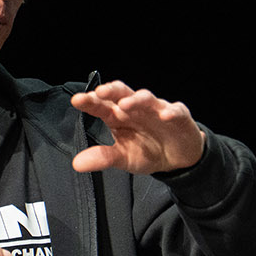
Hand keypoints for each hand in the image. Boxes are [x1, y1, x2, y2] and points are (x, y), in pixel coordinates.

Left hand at [69, 80, 206, 174]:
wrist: (177, 160)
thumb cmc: (148, 153)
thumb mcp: (124, 159)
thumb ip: (103, 158)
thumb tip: (76, 164)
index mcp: (119, 117)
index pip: (102, 106)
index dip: (91, 102)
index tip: (77, 100)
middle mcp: (136, 109)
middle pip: (122, 94)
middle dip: (112, 91)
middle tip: (100, 92)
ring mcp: (157, 110)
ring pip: (146, 98)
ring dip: (136, 100)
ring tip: (125, 105)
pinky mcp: (178, 116)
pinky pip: (175, 111)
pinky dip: (171, 112)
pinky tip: (165, 116)